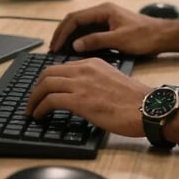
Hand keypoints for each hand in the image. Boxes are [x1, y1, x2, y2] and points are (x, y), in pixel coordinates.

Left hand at [26, 58, 151, 136]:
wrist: (146, 107)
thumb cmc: (134, 100)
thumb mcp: (112, 81)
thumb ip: (95, 82)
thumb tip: (84, 94)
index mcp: (93, 63)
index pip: (62, 67)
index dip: (49, 80)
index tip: (44, 91)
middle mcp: (85, 69)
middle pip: (49, 73)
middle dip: (36, 88)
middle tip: (33, 100)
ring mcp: (81, 84)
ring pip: (46, 85)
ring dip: (34, 99)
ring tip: (32, 110)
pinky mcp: (80, 100)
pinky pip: (50, 100)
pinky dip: (40, 108)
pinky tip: (39, 116)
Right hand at [49, 2, 178, 55]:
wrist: (164, 36)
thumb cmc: (145, 36)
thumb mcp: (119, 39)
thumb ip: (96, 40)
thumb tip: (76, 45)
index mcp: (104, 11)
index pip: (75, 18)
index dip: (63, 32)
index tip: (55, 46)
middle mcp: (103, 12)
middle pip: (75, 20)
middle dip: (63, 34)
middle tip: (53, 49)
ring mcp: (106, 19)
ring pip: (81, 27)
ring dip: (70, 37)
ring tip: (60, 52)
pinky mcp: (110, 28)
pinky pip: (90, 32)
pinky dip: (80, 40)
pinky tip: (76, 51)